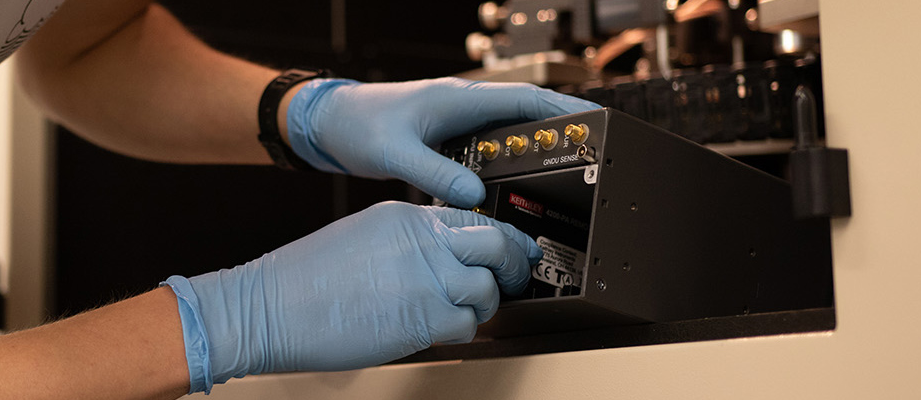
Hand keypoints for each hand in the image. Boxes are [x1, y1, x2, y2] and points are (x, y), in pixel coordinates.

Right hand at [163, 202, 540, 392]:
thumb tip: (445, 256)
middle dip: (515, 262)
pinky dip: (463, 329)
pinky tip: (443, 328)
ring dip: (484, 303)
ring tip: (466, 309)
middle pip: (497, 243)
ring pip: (488, 289)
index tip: (510, 246)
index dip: (500, 233)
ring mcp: (426, 279)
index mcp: (405, 216)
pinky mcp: (424, 318)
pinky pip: (468, 324)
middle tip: (516, 275)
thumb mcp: (363, 236)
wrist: (269, 308)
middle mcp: (422, 241)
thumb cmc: (303, 280)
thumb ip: (408, 239)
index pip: (472, 214)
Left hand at [286, 77, 600, 207]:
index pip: (524, 101)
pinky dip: (501, 167)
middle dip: (557, 135)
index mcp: (459, 99)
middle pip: (524, 118)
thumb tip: (472, 195)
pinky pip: (484, 152)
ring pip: (506, 136)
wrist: (328, 123)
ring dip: (529, 153)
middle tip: (588, 158)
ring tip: (559, 179)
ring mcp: (455, 123)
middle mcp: (463, 107)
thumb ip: (434, 175)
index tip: (592, 126)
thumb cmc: (358, 125)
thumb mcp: (396, 153)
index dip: (562, 113)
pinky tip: (508, 190)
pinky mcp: (445, 140)